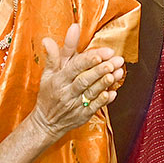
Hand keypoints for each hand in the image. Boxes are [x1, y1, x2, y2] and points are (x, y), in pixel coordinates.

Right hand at [29, 23, 124, 143]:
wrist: (45, 123)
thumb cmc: (49, 94)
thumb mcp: (47, 74)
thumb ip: (53, 56)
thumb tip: (48, 39)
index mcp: (58, 79)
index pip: (73, 68)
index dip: (87, 60)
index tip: (100, 53)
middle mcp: (66, 92)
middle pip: (84, 80)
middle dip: (100, 70)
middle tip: (114, 61)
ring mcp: (75, 105)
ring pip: (91, 93)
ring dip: (105, 83)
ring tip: (117, 72)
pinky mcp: (82, 115)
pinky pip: (94, 108)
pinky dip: (104, 100)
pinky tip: (113, 92)